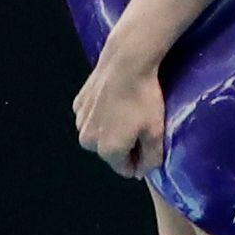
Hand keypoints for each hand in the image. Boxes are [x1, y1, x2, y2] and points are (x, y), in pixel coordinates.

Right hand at [72, 55, 166, 178]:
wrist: (127, 61)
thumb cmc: (143, 97)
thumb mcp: (156, 132)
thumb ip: (151, 159)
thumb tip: (142, 172)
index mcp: (108, 150)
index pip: (125, 169)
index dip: (139, 161)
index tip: (149, 146)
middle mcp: (89, 140)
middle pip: (110, 153)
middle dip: (124, 145)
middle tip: (140, 126)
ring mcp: (81, 121)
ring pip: (99, 135)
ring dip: (111, 130)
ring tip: (127, 112)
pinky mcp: (79, 104)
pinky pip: (92, 118)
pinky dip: (102, 115)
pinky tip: (115, 101)